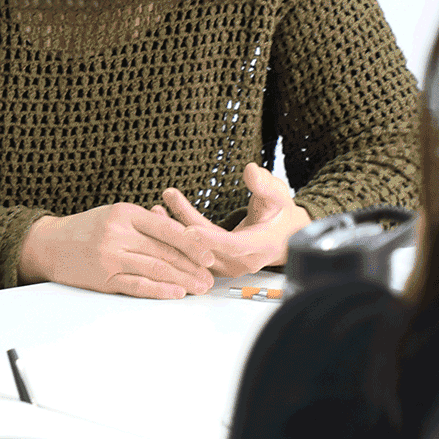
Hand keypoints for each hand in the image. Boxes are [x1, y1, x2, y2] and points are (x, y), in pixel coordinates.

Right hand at [18, 202, 216, 299]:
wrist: (47, 244)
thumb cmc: (84, 229)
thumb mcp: (114, 215)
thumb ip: (145, 223)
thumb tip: (183, 237)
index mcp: (125, 213)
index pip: (167, 229)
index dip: (192, 243)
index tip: (209, 255)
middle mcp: (118, 233)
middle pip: (164, 251)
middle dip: (192, 266)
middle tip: (209, 277)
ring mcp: (109, 256)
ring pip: (154, 268)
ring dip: (181, 280)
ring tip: (199, 287)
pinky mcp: (103, 278)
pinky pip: (136, 284)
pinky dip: (158, 290)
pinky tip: (175, 293)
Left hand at [160, 162, 312, 276]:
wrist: (281, 236)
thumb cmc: (279, 214)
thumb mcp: (277, 195)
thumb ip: (264, 184)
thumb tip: (251, 171)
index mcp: (258, 247)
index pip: (232, 246)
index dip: (209, 239)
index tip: (188, 229)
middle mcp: (241, 262)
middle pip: (206, 247)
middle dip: (183, 224)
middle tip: (166, 200)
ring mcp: (227, 267)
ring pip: (195, 253)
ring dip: (174, 231)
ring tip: (156, 208)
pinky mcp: (216, 266)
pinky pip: (192, 254)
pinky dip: (177, 238)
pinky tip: (163, 218)